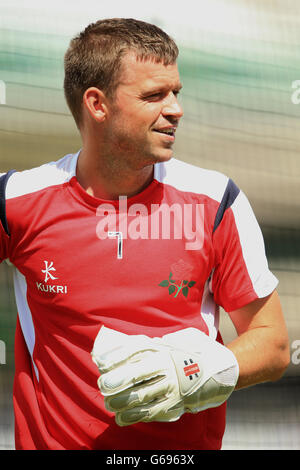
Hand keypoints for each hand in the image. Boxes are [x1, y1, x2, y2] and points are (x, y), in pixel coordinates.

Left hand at [91, 327, 238, 425]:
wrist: (222, 368)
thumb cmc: (194, 350)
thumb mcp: (176, 337)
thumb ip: (154, 341)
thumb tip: (125, 344)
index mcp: (165, 349)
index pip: (136, 351)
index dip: (117, 358)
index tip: (101, 364)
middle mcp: (168, 367)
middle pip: (136, 374)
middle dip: (116, 381)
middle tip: (102, 386)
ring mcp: (172, 387)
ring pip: (142, 396)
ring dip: (122, 402)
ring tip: (109, 404)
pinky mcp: (176, 404)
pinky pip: (152, 412)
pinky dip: (135, 416)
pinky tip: (122, 418)